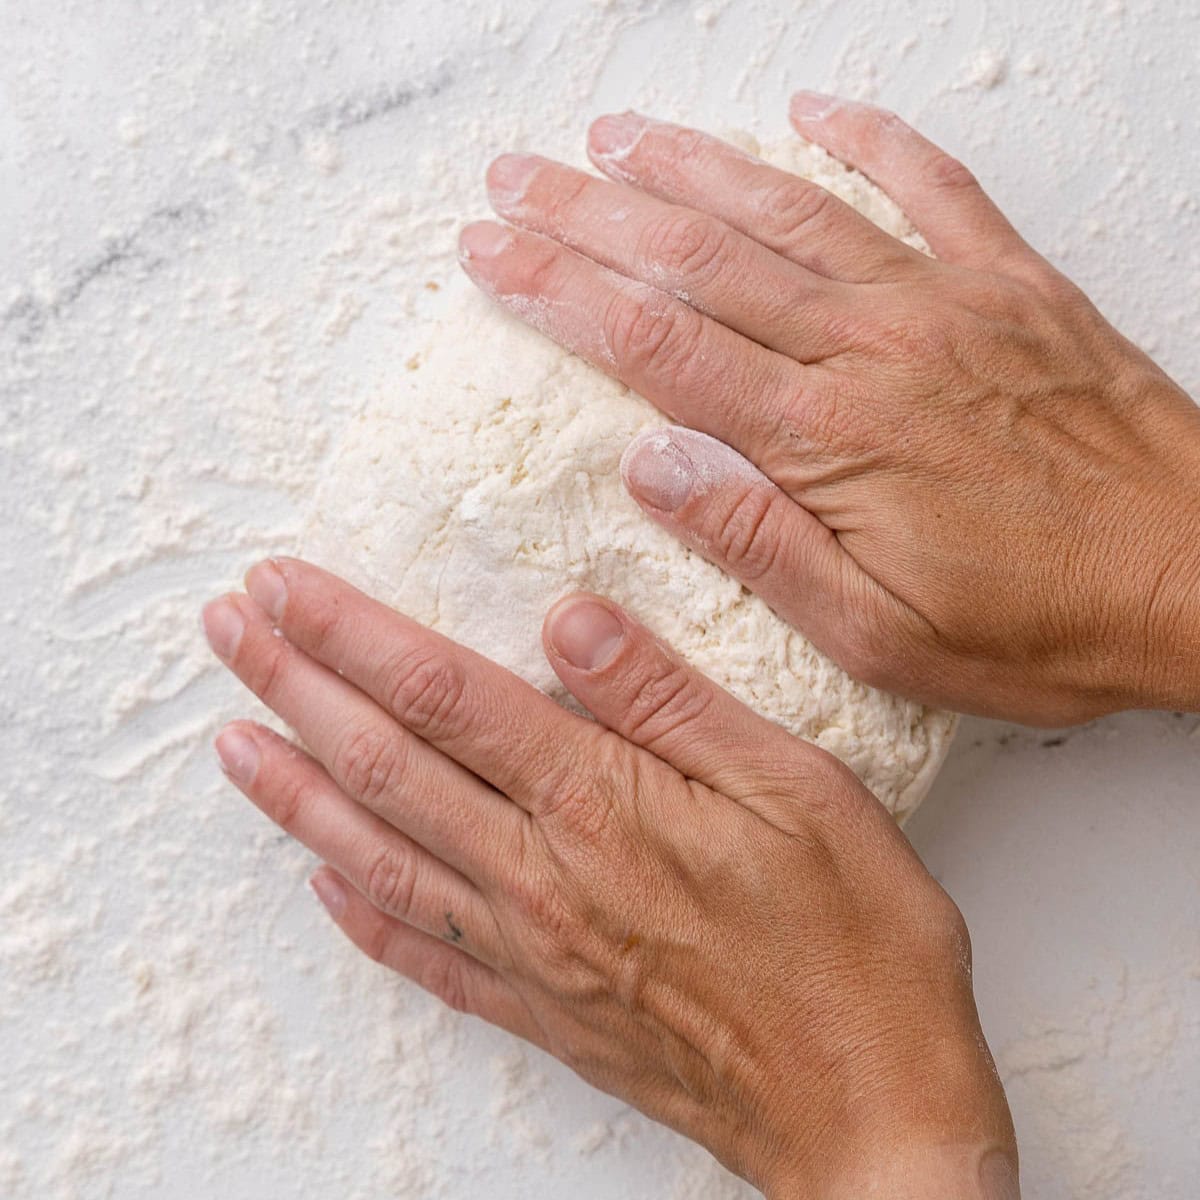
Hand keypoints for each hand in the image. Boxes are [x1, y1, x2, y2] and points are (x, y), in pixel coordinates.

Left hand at [203, 558, 1016, 1198]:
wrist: (870, 1112)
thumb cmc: (853, 945)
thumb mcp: (794, 787)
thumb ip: (667, 699)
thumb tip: (570, 620)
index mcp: (599, 807)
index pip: (441, 695)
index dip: (351, 632)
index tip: (286, 586)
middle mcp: (541, 877)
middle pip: (384, 765)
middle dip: (293, 687)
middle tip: (228, 631)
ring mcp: (531, 952)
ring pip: (378, 855)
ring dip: (294, 790)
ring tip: (232, 741)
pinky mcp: (543, 1010)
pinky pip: (425, 955)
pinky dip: (359, 912)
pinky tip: (320, 879)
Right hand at [458, 95, 1199, 724]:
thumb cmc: (1041, 620)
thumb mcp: (877, 632)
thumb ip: (757, 541)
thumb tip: (650, 464)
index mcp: (828, 436)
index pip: (659, 342)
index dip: (563, 289)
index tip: (494, 251)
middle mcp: (875, 347)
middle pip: (703, 259)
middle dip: (593, 213)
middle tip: (519, 179)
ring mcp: (946, 302)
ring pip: (792, 211)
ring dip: (694, 167)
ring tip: (617, 135)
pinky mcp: (1013, 288)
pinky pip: (931, 187)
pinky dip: (869, 141)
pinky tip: (815, 111)